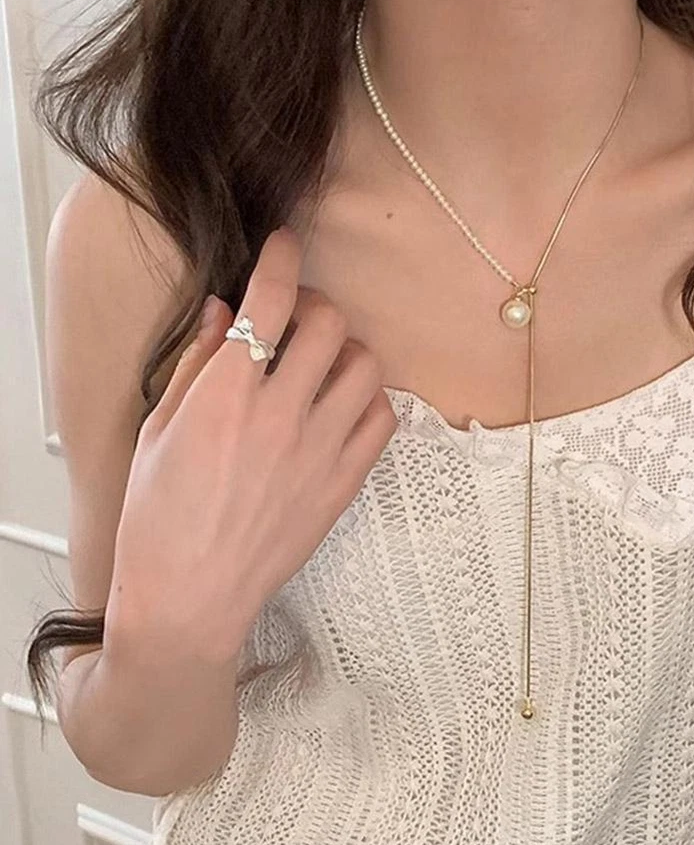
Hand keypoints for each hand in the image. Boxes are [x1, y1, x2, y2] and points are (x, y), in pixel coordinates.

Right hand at [105, 227, 397, 661]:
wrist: (192, 598)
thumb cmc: (160, 521)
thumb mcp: (159, 431)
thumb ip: (198, 363)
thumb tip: (228, 311)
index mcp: (227, 396)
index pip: (271, 301)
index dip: (281, 259)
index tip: (283, 245)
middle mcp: (282, 415)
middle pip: (330, 323)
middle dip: (314, 304)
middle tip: (296, 316)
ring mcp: (321, 450)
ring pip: (366, 366)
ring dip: (346, 350)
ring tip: (323, 363)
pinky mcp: (345, 483)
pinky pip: (382, 419)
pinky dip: (369, 399)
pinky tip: (342, 406)